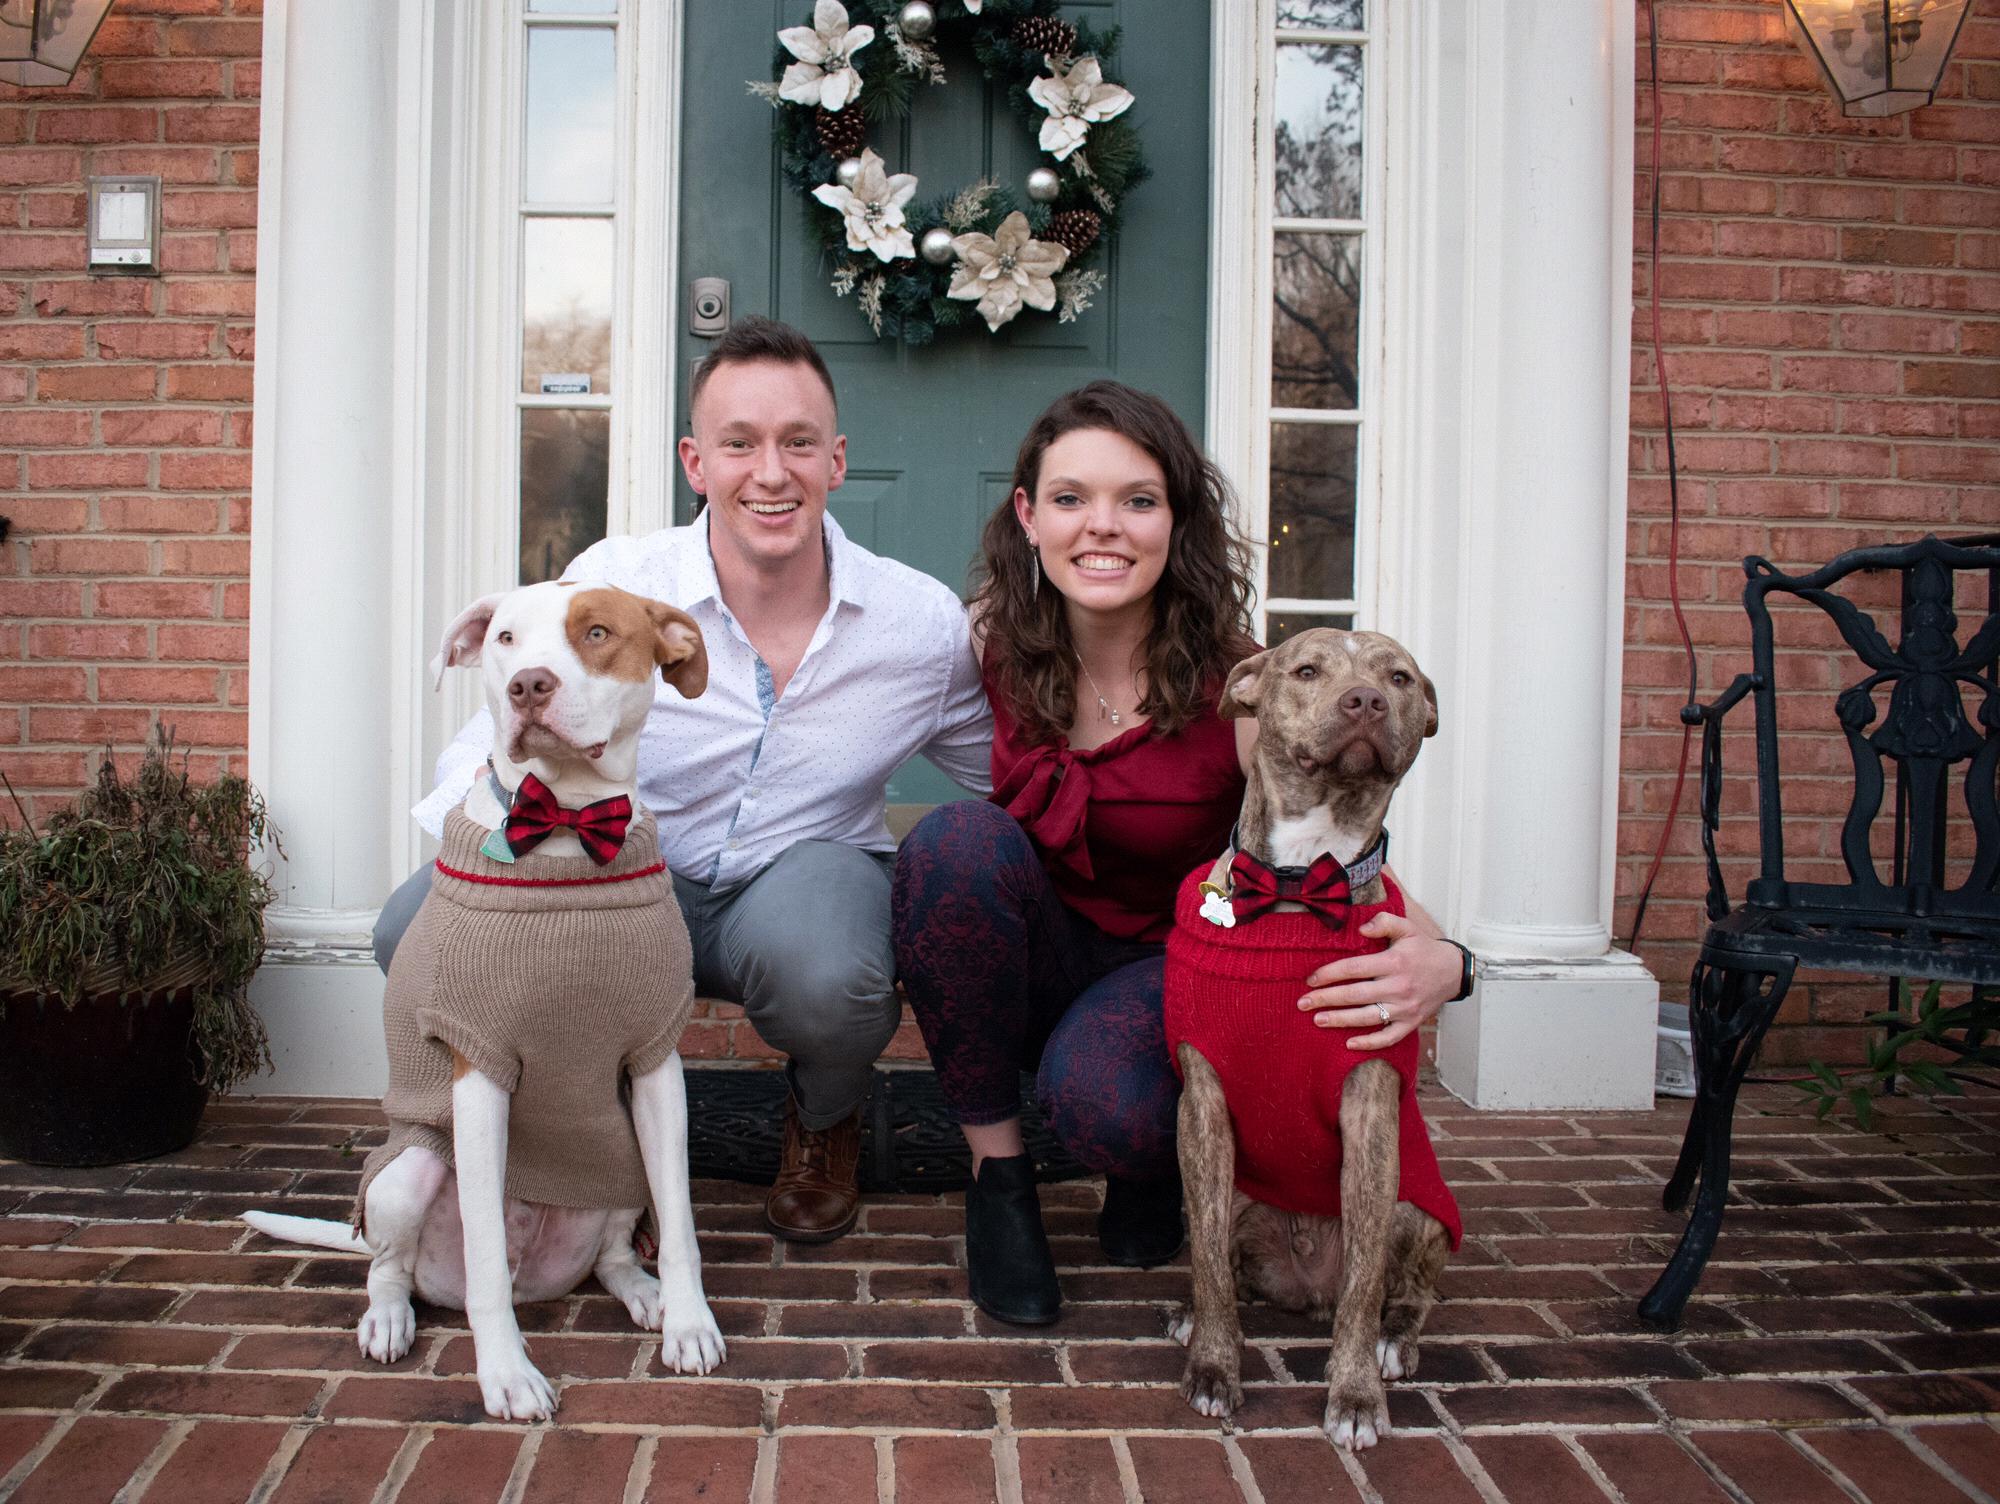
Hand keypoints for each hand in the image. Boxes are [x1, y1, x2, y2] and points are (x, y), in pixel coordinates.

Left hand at [1296, 913, 1461, 1050]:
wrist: (1454, 972)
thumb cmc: (1424, 949)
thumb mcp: (1407, 928)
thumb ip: (1384, 922)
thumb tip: (1362, 929)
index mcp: (1394, 962)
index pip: (1354, 968)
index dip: (1330, 974)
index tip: (1311, 979)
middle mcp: (1399, 987)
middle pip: (1355, 994)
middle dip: (1326, 999)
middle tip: (1303, 1003)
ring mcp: (1405, 1008)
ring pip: (1368, 1017)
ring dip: (1340, 1020)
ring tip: (1317, 1020)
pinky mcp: (1411, 1023)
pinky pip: (1389, 1037)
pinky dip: (1370, 1043)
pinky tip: (1349, 1043)